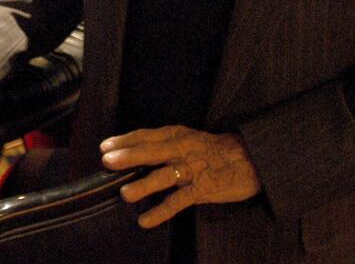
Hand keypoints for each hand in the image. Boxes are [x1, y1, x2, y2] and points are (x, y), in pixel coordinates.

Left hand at [100, 126, 260, 228]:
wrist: (250, 159)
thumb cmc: (214, 150)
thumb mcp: (188, 139)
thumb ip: (163, 146)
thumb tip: (132, 154)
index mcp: (177, 135)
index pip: (146, 135)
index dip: (125, 140)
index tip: (105, 146)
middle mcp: (183, 149)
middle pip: (151, 151)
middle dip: (128, 155)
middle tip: (107, 161)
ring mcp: (193, 169)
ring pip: (164, 176)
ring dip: (143, 185)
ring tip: (125, 194)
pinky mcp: (203, 189)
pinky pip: (178, 201)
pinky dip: (161, 211)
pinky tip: (145, 220)